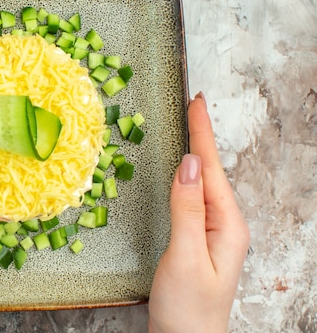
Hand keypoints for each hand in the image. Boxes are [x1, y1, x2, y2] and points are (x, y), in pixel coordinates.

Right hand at [148, 93, 249, 332]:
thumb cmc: (188, 306)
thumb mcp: (186, 256)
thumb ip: (187, 208)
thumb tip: (189, 164)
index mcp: (227, 224)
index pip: (211, 168)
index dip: (202, 133)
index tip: (196, 102)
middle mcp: (224, 224)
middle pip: (211, 171)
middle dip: (201, 136)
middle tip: (191, 106)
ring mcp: (212, 232)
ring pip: (202, 183)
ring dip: (195, 153)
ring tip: (187, 128)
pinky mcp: (197, 239)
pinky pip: (193, 198)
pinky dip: (185, 176)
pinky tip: (180, 171)